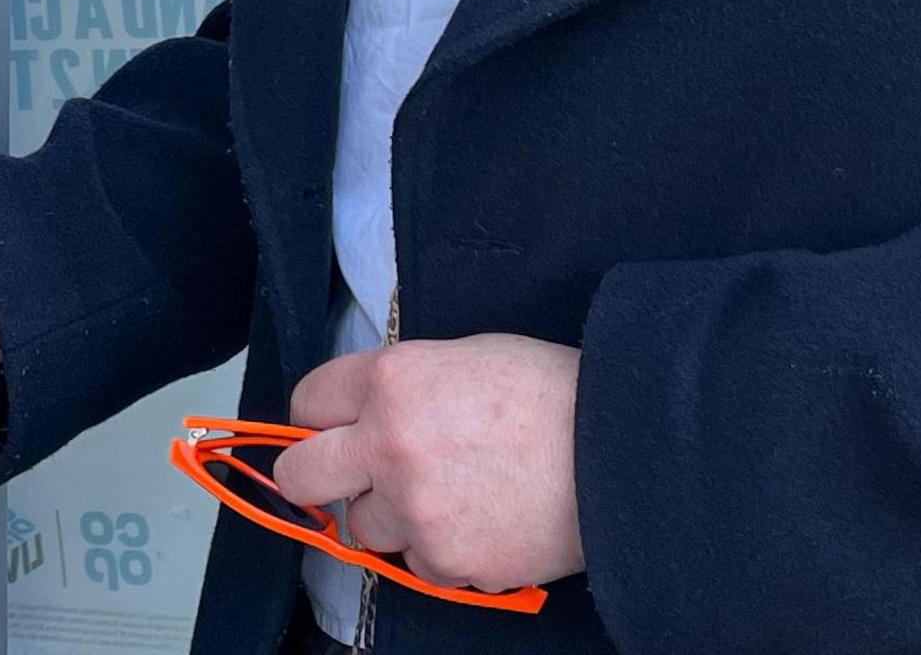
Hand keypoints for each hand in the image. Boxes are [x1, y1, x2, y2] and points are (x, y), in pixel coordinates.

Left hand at [269, 337, 584, 593]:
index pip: (307, 402)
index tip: (333, 428)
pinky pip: (420, 564)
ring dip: (395, 517)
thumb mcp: (464, 356)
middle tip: (348, 478)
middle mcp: (387, 446)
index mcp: (390, 381)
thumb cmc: (552, 395)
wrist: (619, 452)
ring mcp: (413, 510)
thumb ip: (403, 386)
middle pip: (301, 475)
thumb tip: (366, 413)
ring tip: (451, 496)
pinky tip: (483, 522)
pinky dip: (442, 551)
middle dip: (317, 476)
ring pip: (364, 527)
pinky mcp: (445, 561)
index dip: (322, 416)